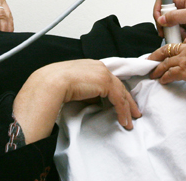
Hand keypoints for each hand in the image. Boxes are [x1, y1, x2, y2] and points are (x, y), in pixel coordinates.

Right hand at [12, 60, 140, 142]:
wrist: (52, 82)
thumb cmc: (56, 84)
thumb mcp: (75, 86)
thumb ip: (88, 90)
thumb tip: (95, 101)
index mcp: (92, 65)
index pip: (110, 80)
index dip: (118, 92)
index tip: (122, 103)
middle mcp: (100, 67)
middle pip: (119, 85)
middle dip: (128, 101)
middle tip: (133, 112)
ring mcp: (104, 74)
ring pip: (121, 93)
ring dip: (127, 109)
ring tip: (130, 121)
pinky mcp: (106, 83)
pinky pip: (119, 99)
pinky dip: (122, 111)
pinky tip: (123, 120)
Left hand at [148, 35, 185, 84]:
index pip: (179, 44)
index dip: (172, 50)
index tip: (169, 53)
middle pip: (167, 51)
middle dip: (156, 56)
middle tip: (150, 60)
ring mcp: (184, 59)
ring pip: (165, 63)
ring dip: (157, 69)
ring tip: (152, 73)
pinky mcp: (185, 71)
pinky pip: (170, 74)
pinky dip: (164, 77)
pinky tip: (161, 80)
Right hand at [153, 0, 185, 37]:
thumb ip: (176, 16)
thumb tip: (161, 19)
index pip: (163, 0)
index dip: (158, 9)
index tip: (159, 20)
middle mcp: (182, 7)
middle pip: (164, 14)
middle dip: (164, 24)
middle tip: (165, 32)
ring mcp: (185, 18)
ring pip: (170, 25)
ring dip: (172, 31)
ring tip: (179, 35)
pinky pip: (178, 32)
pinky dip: (179, 36)